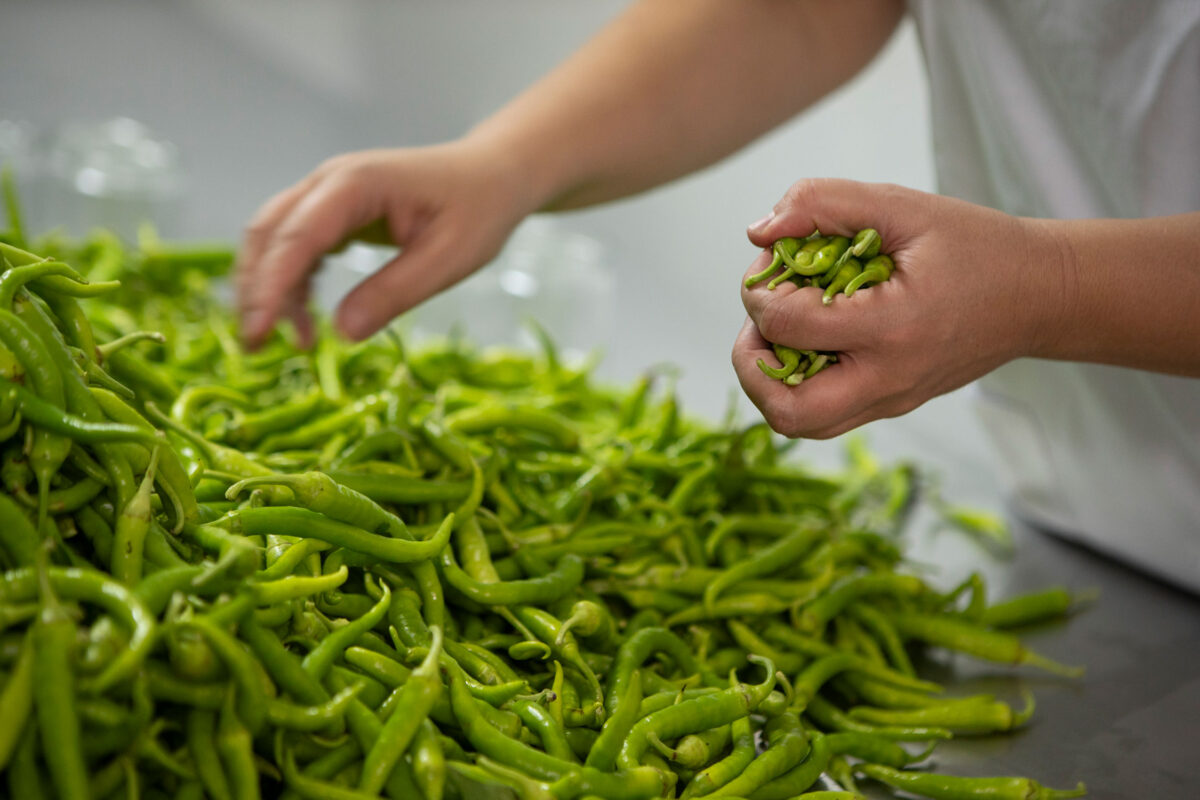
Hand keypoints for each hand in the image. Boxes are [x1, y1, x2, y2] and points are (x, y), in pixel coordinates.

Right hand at [236, 141, 534, 347]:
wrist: (492, 176)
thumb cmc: (478, 210)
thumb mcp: (447, 259)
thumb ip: (394, 293)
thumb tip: (343, 333)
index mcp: (355, 184)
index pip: (295, 237)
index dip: (270, 286)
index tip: (258, 332)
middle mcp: (329, 182)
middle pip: (269, 234)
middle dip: (255, 291)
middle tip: (254, 347)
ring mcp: (328, 194)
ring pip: (275, 240)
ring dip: (271, 290)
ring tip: (294, 341)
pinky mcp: (335, 212)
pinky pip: (296, 246)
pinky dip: (292, 283)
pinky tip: (307, 318)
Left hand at [733, 178, 1065, 438]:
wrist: (1038, 296)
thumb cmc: (974, 246)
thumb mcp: (900, 206)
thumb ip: (824, 203)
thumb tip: (759, 230)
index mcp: (891, 326)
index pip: (787, 326)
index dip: (760, 291)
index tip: (777, 261)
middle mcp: (888, 378)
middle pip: (785, 410)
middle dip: (751, 361)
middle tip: (763, 319)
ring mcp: (890, 400)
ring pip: (800, 424)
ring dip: (770, 381)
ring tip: (785, 330)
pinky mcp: (892, 404)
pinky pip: (826, 415)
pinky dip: (799, 384)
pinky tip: (814, 338)